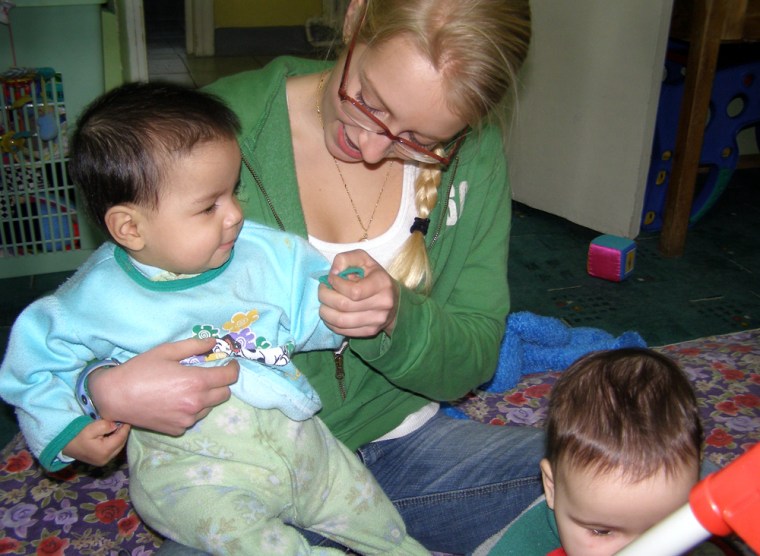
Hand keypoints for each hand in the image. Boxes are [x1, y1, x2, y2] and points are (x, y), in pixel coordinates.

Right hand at [62, 420, 130, 466]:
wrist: (65, 446)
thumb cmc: (77, 435)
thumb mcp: (91, 427)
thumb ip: (106, 425)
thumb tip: (116, 426)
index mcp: (105, 451)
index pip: (121, 438)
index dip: (125, 428)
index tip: (127, 420)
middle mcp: (106, 459)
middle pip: (121, 444)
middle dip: (123, 433)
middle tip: (123, 422)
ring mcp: (104, 462)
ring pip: (118, 448)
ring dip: (120, 438)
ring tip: (119, 428)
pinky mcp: (101, 461)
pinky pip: (113, 451)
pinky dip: (115, 443)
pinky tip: (113, 435)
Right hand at [89, 337, 239, 435]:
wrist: (115, 397)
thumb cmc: (140, 370)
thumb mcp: (167, 351)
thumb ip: (194, 346)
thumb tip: (214, 343)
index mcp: (196, 382)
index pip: (229, 377)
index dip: (232, 368)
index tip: (229, 363)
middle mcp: (196, 403)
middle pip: (224, 394)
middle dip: (221, 382)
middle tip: (207, 374)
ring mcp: (187, 419)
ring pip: (210, 407)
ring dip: (206, 397)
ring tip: (187, 388)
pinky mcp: (178, 429)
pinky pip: (194, 418)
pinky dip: (191, 409)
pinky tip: (175, 400)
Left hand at [319, 250, 399, 336]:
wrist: (394, 299)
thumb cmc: (373, 276)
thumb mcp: (362, 259)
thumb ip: (345, 259)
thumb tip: (333, 273)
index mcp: (382, 283)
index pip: (354, 291)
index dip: (336, 284)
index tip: (331, 278)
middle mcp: (383, 303)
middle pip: (344, 306)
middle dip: (325, 297)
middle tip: (322, 290)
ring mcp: (377, 320)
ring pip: (341, 321)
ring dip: (325, 312)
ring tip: (323, 303)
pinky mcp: (371, 331)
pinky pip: (344, 331)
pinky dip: (331, 323)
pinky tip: (330, 314)